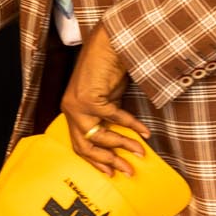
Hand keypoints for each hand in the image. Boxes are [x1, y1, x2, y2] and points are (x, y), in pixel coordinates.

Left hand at [61, 25, 152, 176]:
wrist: (110, 43)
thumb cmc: (109, 69)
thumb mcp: (107, 99)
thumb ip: (108, 118)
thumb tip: (124, 141)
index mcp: (72, 111)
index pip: (79, 144)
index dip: (96, 160)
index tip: (111, 172)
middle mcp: (70, 110)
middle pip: (84, 147)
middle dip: (108, 161)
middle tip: (128, 171)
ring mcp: (77, 105)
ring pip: (98, 137)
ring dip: (122, 146)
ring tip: (140, 152)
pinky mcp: (89, 99)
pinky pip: (114, 118)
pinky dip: (132, 125)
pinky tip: (144, 131)